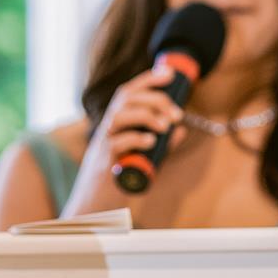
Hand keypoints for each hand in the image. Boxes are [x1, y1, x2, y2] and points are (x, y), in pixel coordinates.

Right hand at [74, 64, 184, 195]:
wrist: (96, 204)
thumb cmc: (120, 177)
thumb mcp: (144, 156)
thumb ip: (162, 144)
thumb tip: (181, 130)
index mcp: (117, 123)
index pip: (129, 92)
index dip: (148, 79)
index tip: (169, 74)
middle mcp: (108, 128)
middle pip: (126, 99)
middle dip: (154, 99)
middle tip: (176, 114)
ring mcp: (103, 144)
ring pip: (118, 116)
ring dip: (145, 116)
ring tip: (164, 126)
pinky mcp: (104, 163)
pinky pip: (115, 144)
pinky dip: (135, 138)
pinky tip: (151, 141)